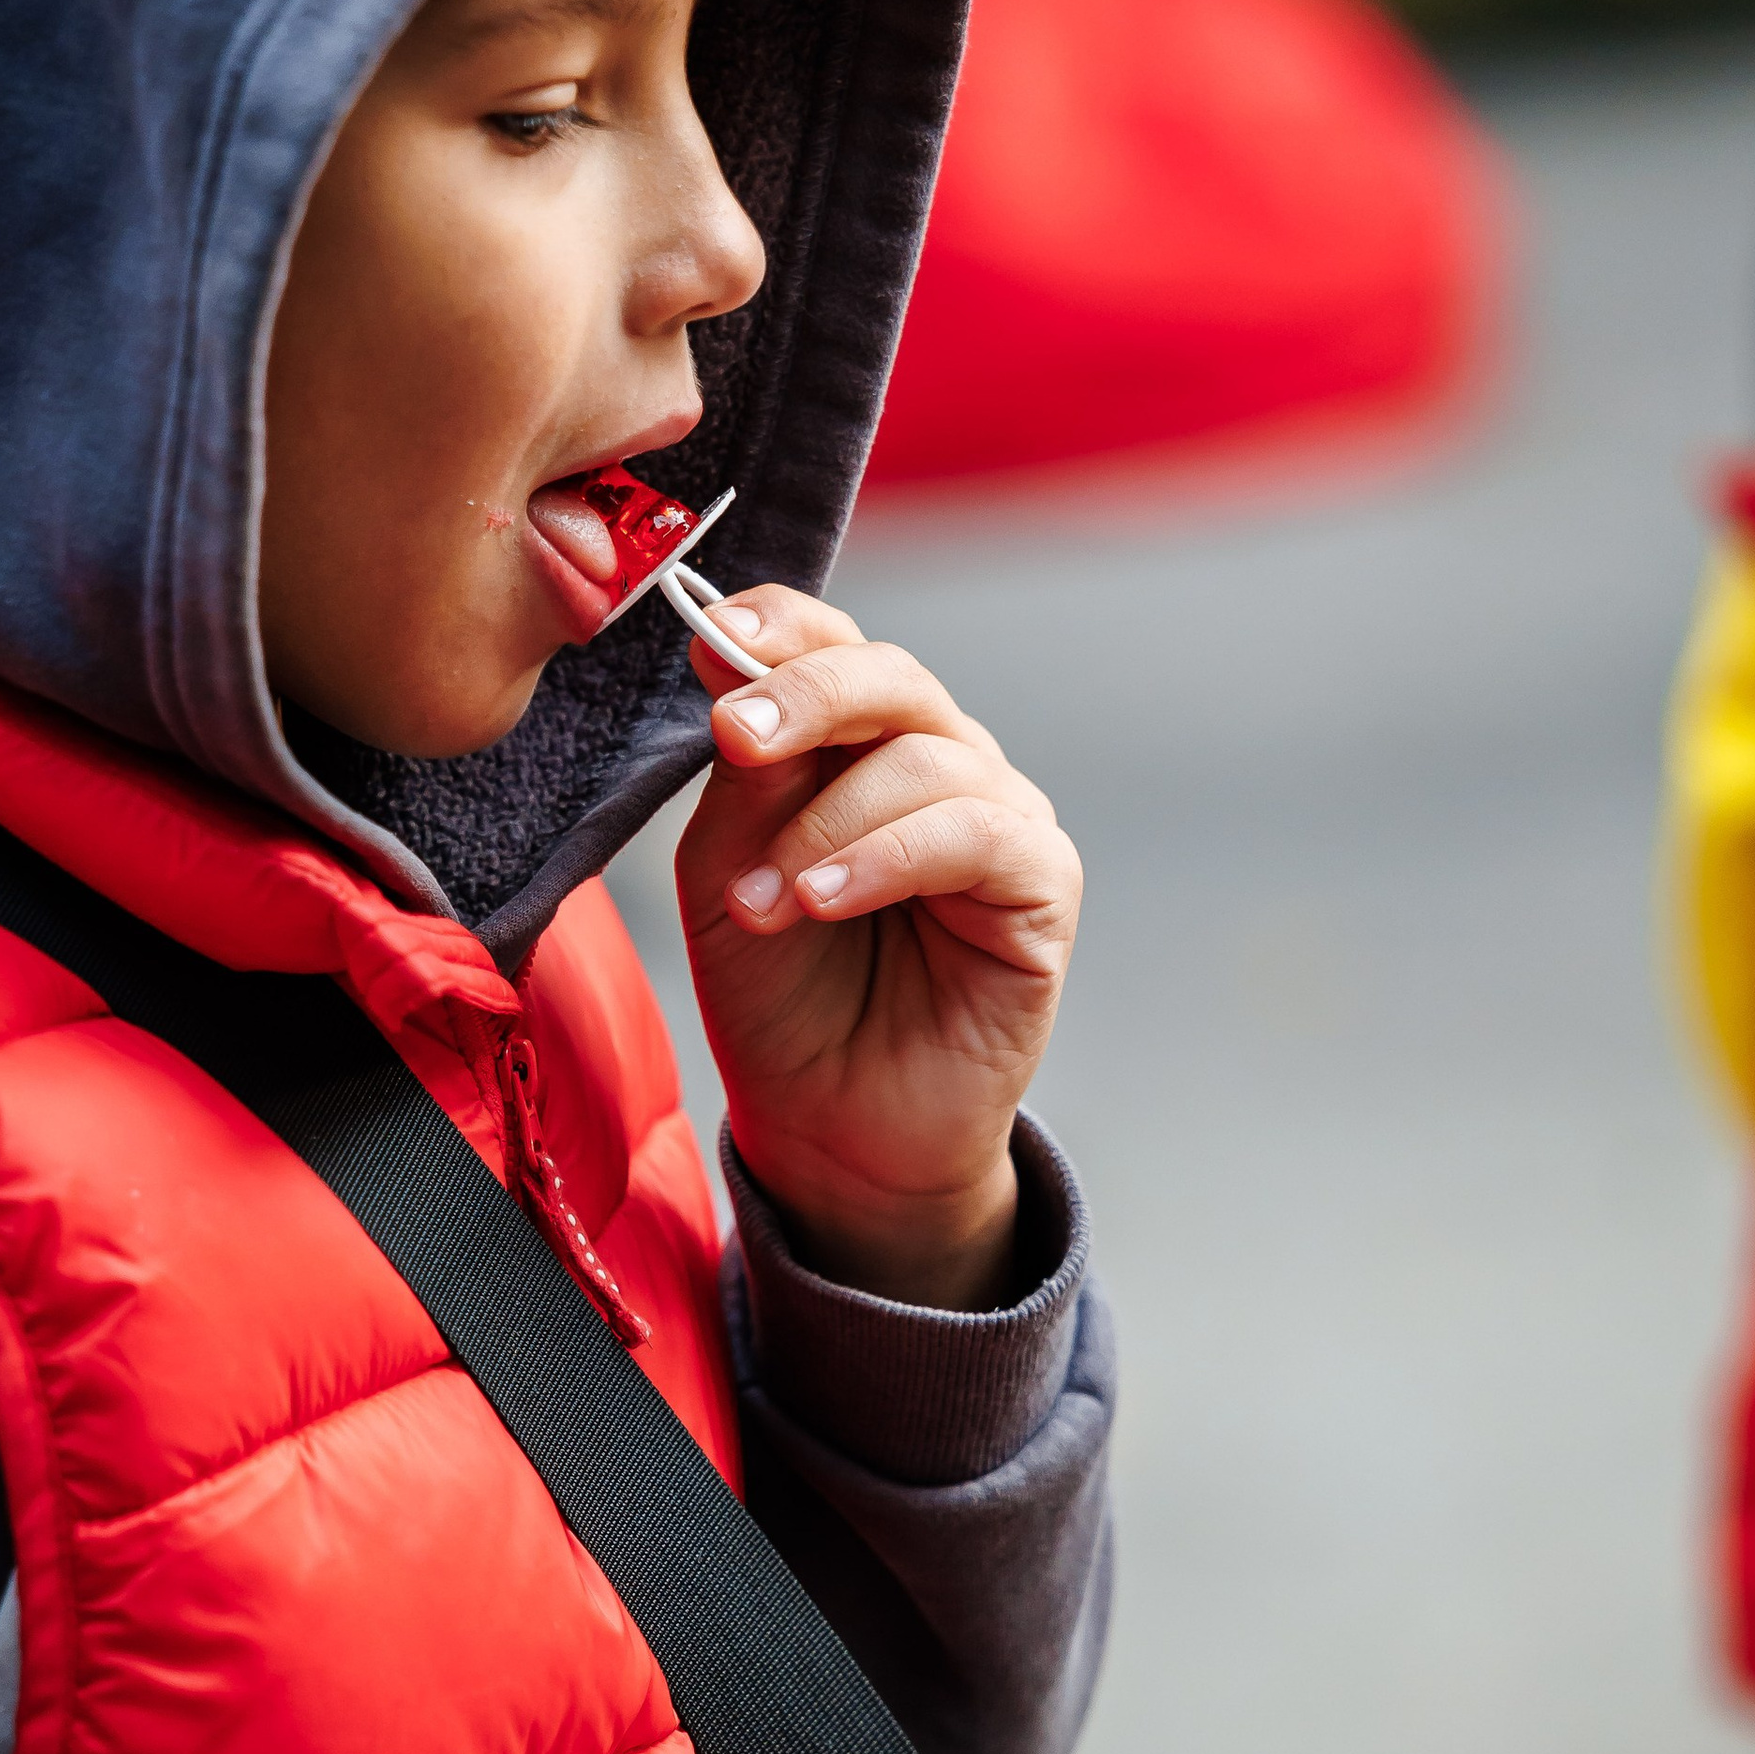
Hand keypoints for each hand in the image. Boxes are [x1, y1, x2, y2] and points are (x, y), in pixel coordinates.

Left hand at [673, 586, 1081, 1307]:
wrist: (830, 1127)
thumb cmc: (780, 996)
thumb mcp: (728, 868)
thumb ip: (742, 769)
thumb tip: (721, 643)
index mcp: (859, 745)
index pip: (833, 646)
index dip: (781, 626)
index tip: (711, 632)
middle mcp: (938, 764)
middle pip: (890, 679)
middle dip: (805, 695)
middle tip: (736, 736)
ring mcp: (997, 818)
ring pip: (927, 759)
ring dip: (826, 825)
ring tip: (764, 904)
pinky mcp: (1043, 888)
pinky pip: (978, 833)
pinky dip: (889, 857)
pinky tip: (824, 899)